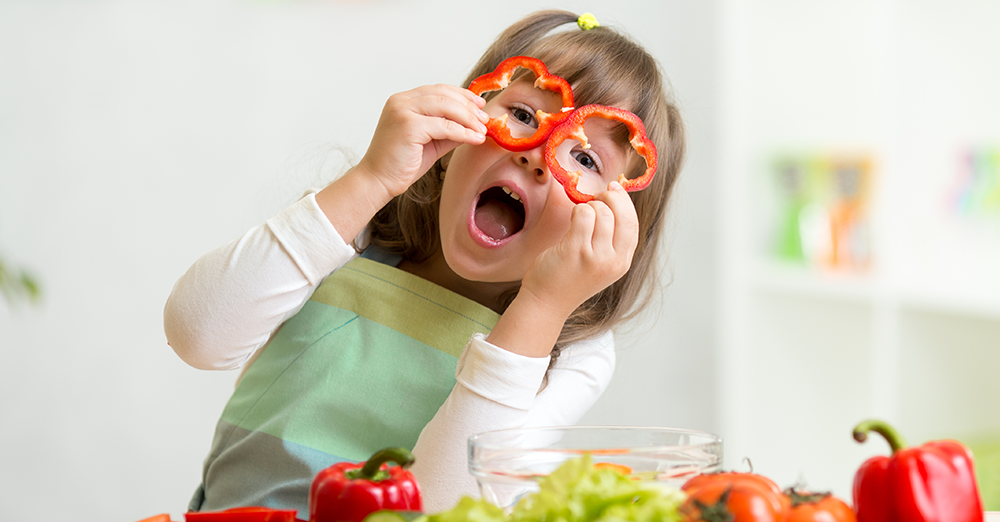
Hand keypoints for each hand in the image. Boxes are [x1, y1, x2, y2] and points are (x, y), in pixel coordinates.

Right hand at [355, 84, 488, 197]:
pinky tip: (474, 139)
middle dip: (469, 107)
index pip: (438, 89)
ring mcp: (403, 111)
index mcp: (404, 100)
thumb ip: (449, 129)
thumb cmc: (402, 163)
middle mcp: (401, 101)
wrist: (378, 181)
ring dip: (469, 118)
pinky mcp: (408, 126)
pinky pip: (444, 126)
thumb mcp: (431, 141)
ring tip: (482, 130)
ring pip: (446, 106)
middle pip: (444, 95)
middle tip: (485, 119)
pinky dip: (463, 132)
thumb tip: (475, 123)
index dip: (462, 95)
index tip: (479, 104)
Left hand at [520, 182, 639, 318]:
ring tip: (579, 215)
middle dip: (610, 198)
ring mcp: (596, 257)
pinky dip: (577, 210)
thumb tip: (614, 201)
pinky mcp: (576, 250)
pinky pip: (583, 215)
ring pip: (601, 212)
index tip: (614, 189)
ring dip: (588, 206)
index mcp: (622, 263)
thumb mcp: (600, 264)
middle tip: (595, 198)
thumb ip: (610, 240)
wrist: (547, 302)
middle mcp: (613, 261)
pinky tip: (571, 219)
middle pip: (623, 215)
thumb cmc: (569, 278)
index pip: (633, 224)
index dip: (625, 203)